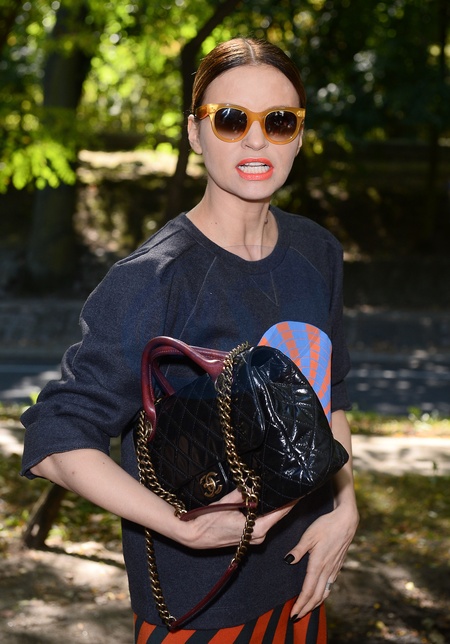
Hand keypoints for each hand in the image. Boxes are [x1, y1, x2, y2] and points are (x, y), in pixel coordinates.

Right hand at [175, 488, 295, 549]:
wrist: (194, 536)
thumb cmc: (208, 520)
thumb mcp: (227, 502)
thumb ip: (244, 492)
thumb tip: (256, 483)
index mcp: (257, 528)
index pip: (280, 512)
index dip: (290, 500)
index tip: (298, 489)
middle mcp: (258, 536)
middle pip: (276, 515)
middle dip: (282, 501)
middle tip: (287, 484)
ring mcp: (253, 539)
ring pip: (269, 519)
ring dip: (272, 506)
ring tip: (276, 490)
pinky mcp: (248, 538)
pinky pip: (261, 522)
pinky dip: (263, 512)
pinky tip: (262, 501)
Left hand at [284, 502, 358, 619]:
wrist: (346, 521)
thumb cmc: (326, 525)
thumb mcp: (309, 535)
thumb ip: (298, 550)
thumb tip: (287, 561)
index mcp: (318, 564)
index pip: (308, 590)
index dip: (300, 604)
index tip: (293, 614)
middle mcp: (327, 570)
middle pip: (316, 596)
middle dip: (306, 609)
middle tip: (296, 618)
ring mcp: (334, 569)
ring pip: (325, 592)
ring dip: (315, 604)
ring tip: (307, 610)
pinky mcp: (338, 566)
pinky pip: (330, 585)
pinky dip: (323, 594)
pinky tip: (319, 594)